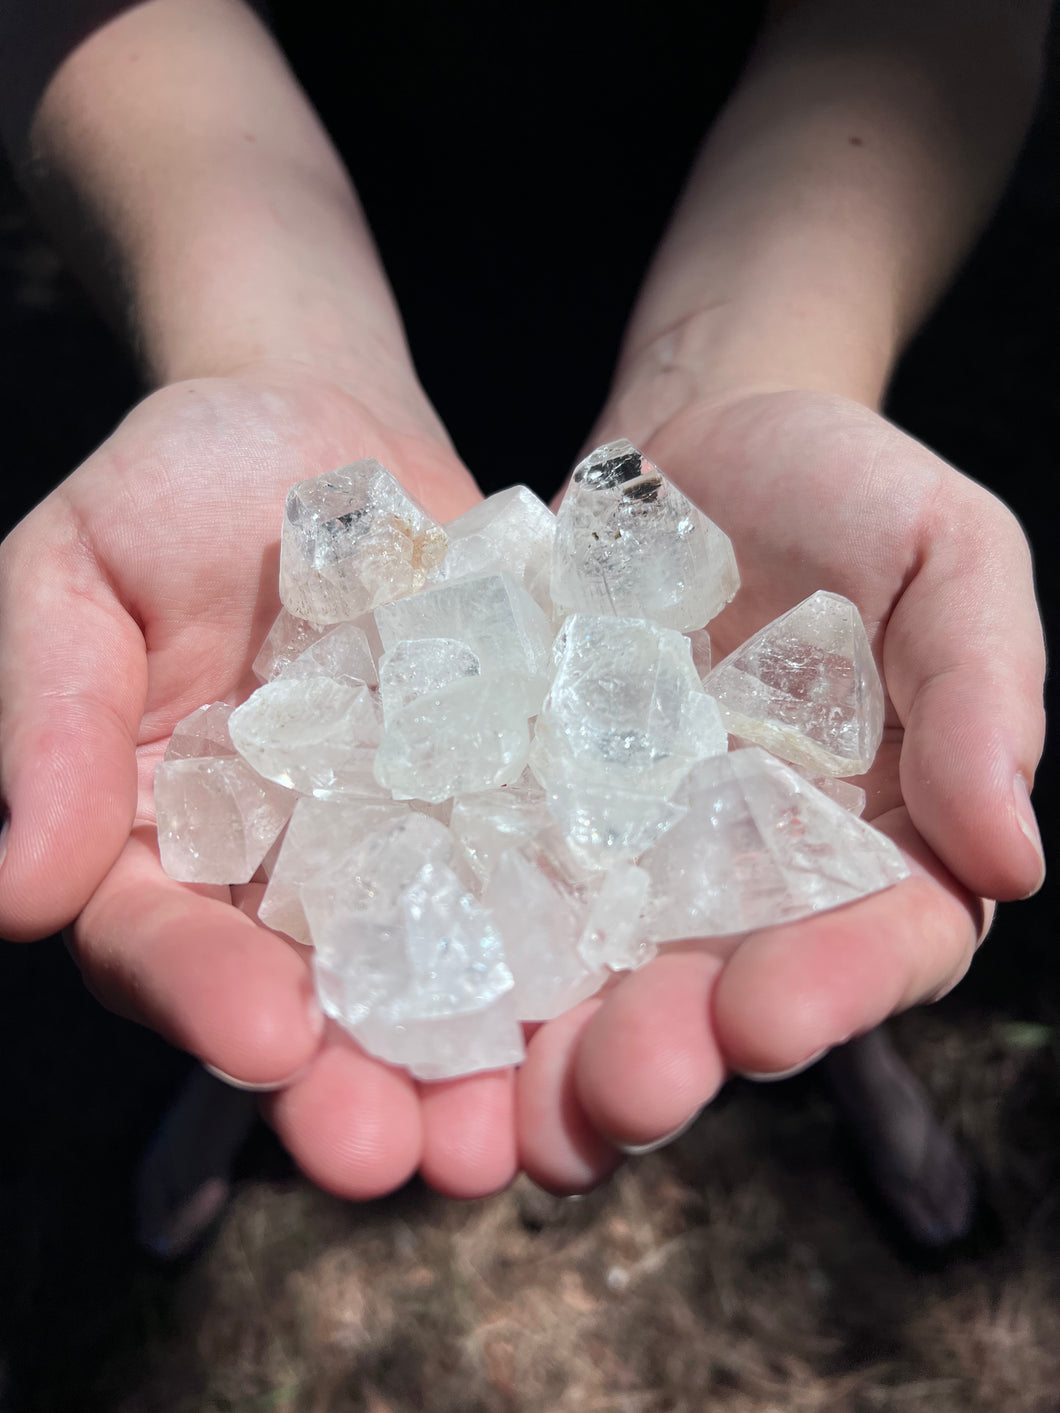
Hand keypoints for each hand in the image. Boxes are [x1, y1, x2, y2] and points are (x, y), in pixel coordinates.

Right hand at [0, 362, 534, 1198]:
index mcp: (164, 844)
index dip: (203, 996)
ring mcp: (409, 849)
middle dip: (354, 1085)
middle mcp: (287, 878)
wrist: (322, 434)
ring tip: (523, 1129)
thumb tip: (10, 887)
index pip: (164, 943)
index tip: (264, 1038)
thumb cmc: (174, 488)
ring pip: (438, 976)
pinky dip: (579, 943)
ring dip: (478, 1062)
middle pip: (313, 1004)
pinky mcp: (510, 805)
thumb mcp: (78, 575)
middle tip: (405, 1155)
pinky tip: (623, 993)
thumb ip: (49, 717)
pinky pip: (545, 878)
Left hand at [514, 387, 1044, 1192]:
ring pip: (603, 977)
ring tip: (513, 1107)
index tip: (768, 1014)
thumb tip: (1013, 857)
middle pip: (724, 989)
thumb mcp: (946, 555)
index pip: (877, 938)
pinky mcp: (535, 814)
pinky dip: (463, 949)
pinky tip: (411, 998)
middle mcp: (751, 876)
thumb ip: (982, 692)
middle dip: (674, 1048)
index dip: (833, 987)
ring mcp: (632, 854)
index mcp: (877, 838)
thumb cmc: (848, 490)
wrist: (696, 448)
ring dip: (559, 1052)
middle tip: (619, 1092)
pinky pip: (500, 888)